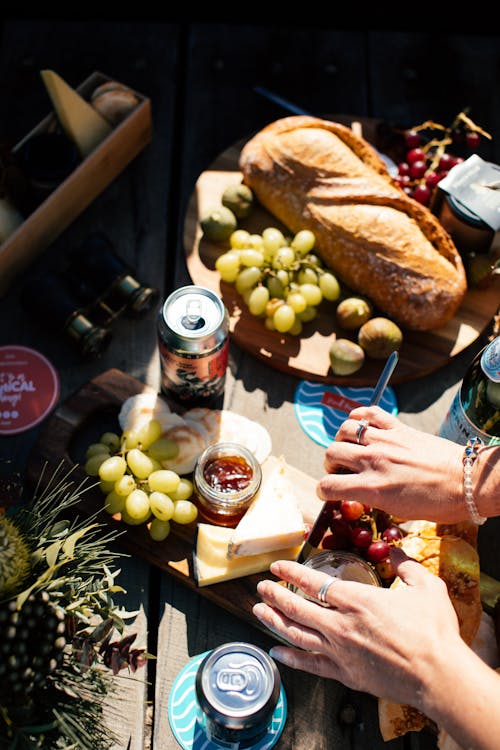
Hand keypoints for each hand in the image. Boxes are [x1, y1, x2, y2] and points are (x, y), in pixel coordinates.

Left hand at [253, 548, 464, 707]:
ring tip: (259, 612)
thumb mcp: (424, 585)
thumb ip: (405, 564)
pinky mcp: (346, 674)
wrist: (439, 675)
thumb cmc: (433, 631)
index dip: (290, 573)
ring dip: (275, 621)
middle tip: (261, 587)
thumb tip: (395, 550)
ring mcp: (340, 652)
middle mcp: (340, 625)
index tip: (277, 566)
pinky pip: (310, 665)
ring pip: (297, 635)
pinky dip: (291, 658)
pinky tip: (277, 652)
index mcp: (356, 599)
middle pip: (296, 607)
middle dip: (275, 595)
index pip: (312, 582)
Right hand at [318, 405, 464, 521]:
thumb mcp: (398, 510)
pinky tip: (361, 424)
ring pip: (344, 430)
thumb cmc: (438, 502)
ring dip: (343, 440)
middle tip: (342, 469)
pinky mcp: (398, 427)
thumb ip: (372, 497)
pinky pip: (369, 412)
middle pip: (331, 453)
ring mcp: (384, 441)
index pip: (328, 485)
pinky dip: (359, 415)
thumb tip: (357, 490)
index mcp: (372, 488)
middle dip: (331, 463)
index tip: (328, 491)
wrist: (466, 481)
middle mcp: (373, 461)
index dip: (323, 490)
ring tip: (351, 447)